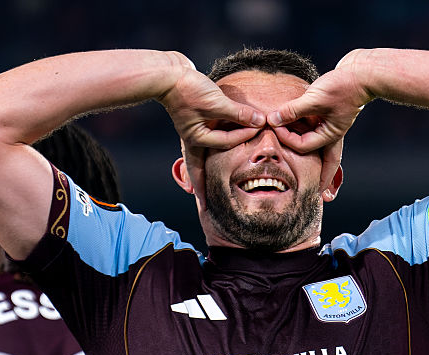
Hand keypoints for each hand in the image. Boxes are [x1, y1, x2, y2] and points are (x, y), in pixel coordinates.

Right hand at [159, 66, 265, 196]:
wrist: (168, 74)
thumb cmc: (188, 89)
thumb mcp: (216, 101)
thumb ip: (238, 113)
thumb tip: (259, 121)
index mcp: (196, 139)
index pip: (227, 142)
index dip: (244, 135)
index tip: (260, 126)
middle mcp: (193, 139)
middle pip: (198, 170)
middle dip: (201, 188)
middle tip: (204, 205)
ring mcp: (192, 132)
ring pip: (201, 157)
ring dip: (205, 170)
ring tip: (206, 187)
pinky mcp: (195, 122)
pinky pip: (205, 140)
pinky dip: (210, 148)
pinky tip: (212, 154)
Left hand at [267, 61, 372, 189]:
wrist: (363, 71)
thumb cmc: (343, 86)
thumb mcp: (315, 98)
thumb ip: (292, 111)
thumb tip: (271, 120)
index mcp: (331, 135)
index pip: (303, 146)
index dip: (286, 138)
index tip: (274, 125)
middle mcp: (332, 134)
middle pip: (326, 163)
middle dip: (323, 179)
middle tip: (323, 196)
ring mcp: (331, 125)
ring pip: (318, 145)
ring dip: (309, 151)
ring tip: (306, 169)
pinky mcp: (329, 115)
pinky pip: (316, 129)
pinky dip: (307, 131)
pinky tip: (301, 132)